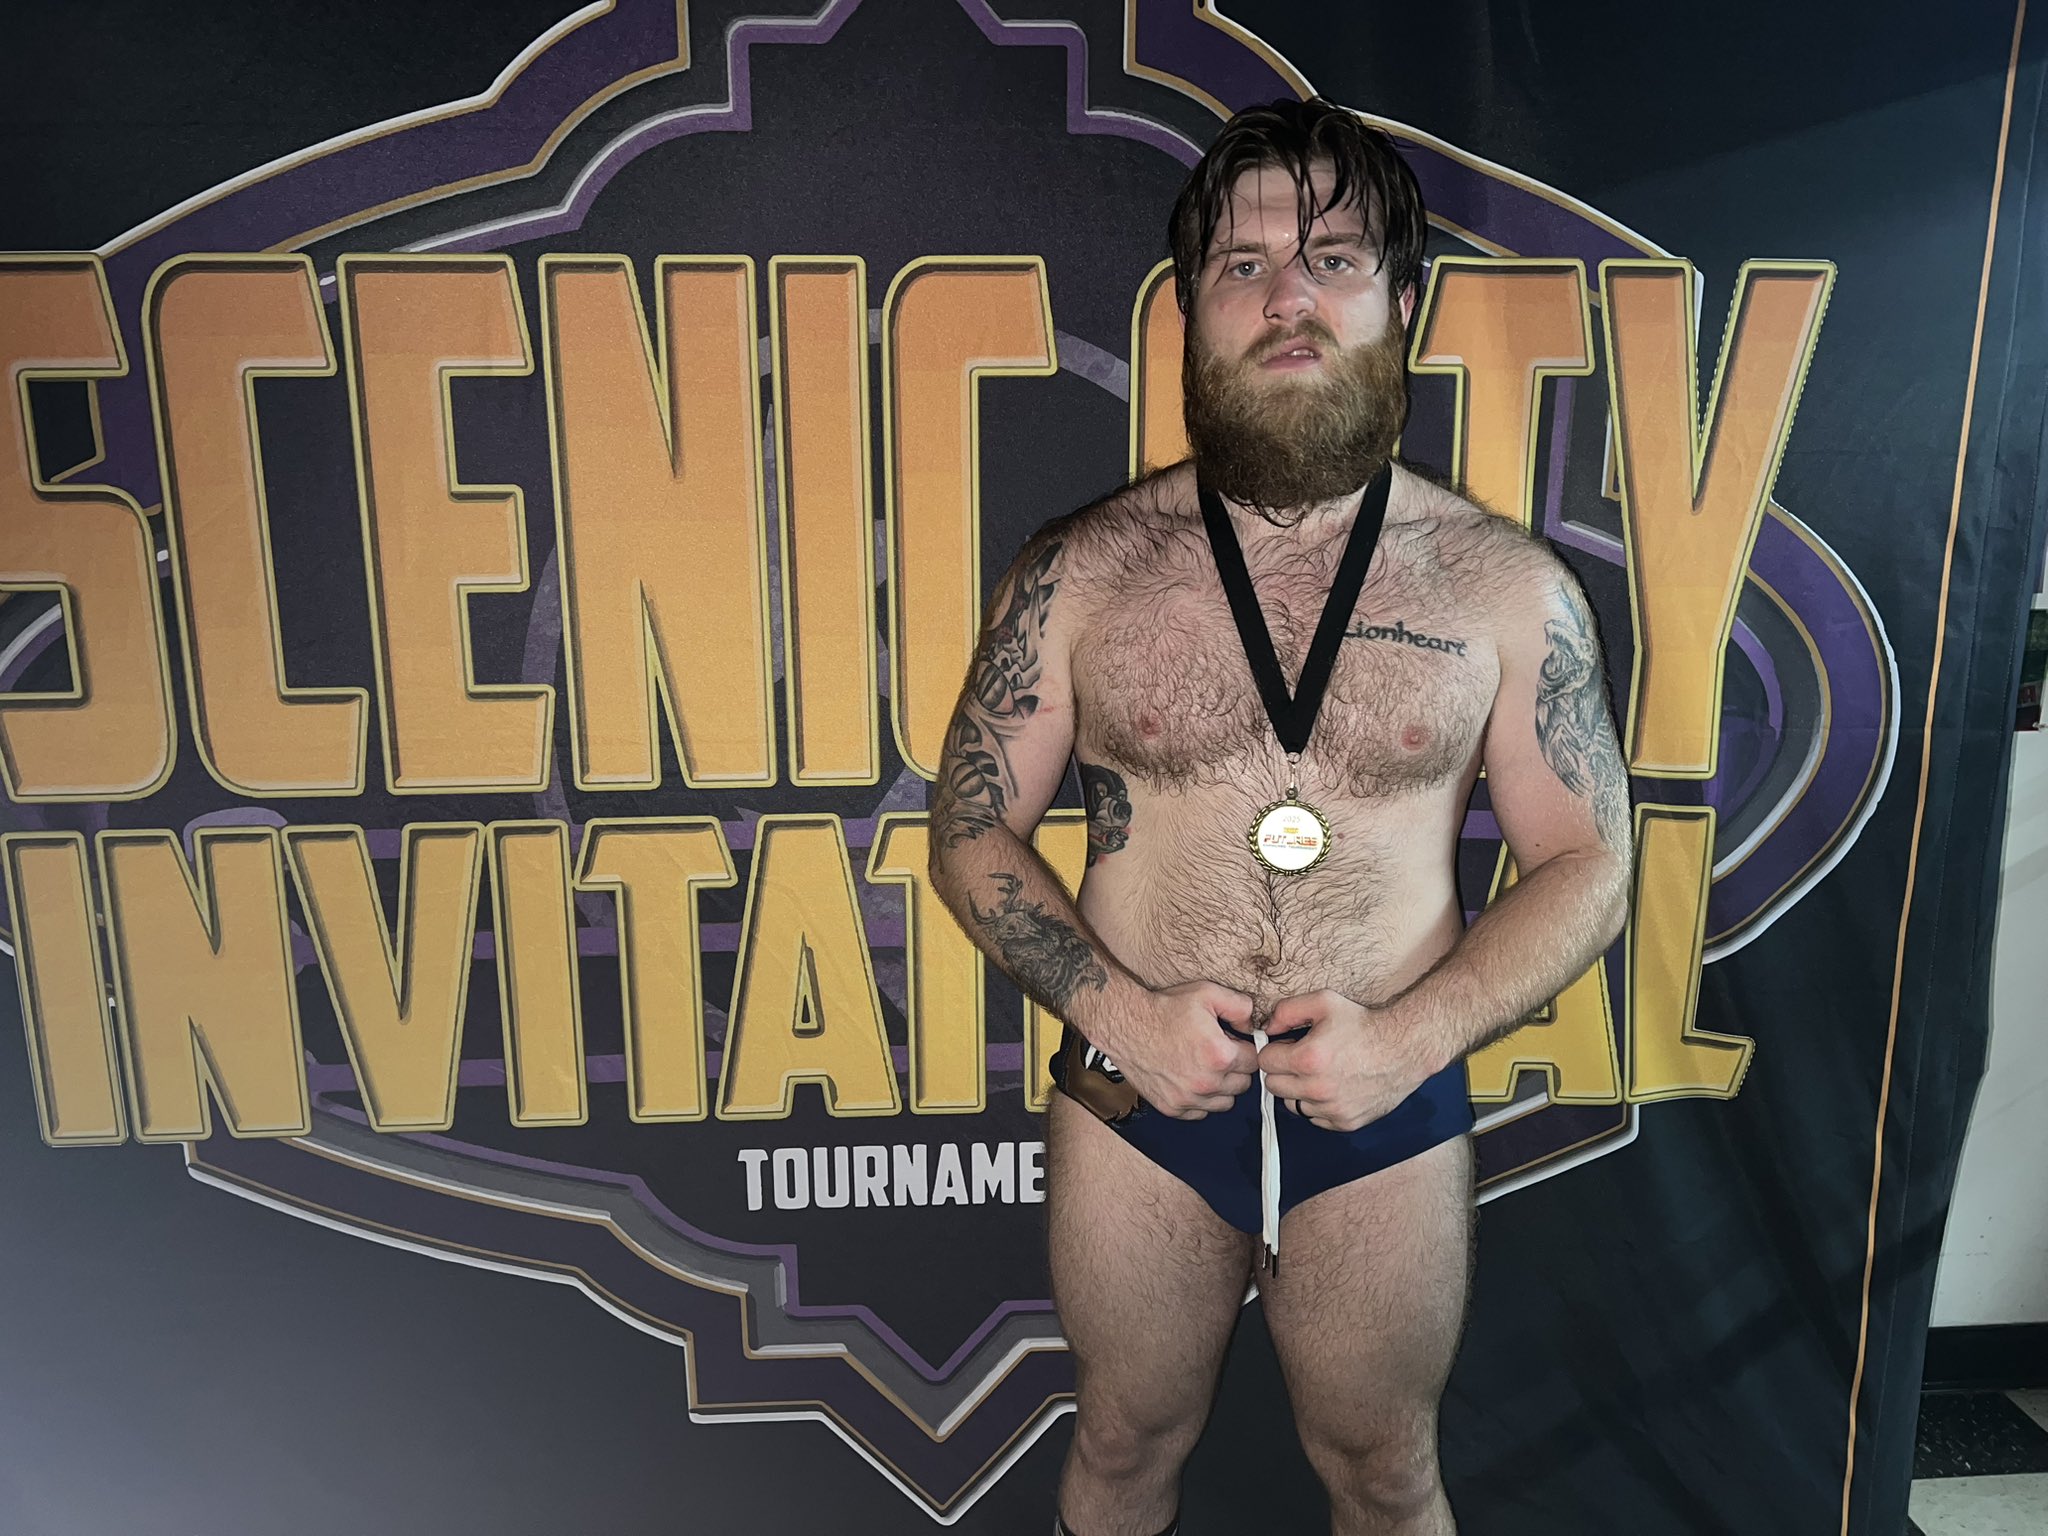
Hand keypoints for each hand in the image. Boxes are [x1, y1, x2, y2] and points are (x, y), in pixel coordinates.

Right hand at [1097, 980, 1258, 1119]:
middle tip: (1217, 1052)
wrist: (1126, 1025)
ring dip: (1221, 1087)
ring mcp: (1188, 1099)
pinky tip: (1190, 1078)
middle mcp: (1206, 1083)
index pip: (1254, 1061)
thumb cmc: (1163, 1010)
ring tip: (1204, 1066)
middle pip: (1243, 1084)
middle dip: (1235, 1068)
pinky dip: (1200, 1100)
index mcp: (1219, 1056)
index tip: (1234, 1042)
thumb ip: (1240, 1007)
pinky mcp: (1172, 1108)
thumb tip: (1252, 1025)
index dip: (1245, 1048)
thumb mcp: (1207, 993)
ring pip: (1225, 1102)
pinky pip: (1201, 1112)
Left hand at [1256, 990, 1432, 1132]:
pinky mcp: (1345, 1123)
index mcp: (1308, 1059)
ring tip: (1320, 1073)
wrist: (1404, 1049)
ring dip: (1299, 1090)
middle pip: (1273, 1086)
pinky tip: (1334, 1086)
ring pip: (1292, 1104)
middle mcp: (1317, 1089)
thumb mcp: (1324, 1002)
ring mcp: (1332, 1109)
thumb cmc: (1364, 1024)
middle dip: (1282, 1071)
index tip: (1289, 1045)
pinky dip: (1318, 1105)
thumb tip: (1267, 1028)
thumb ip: (1287, 1010)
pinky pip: (1315, 1117)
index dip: (1275, 1050)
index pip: (1265, 1062)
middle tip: (1302, 1059)